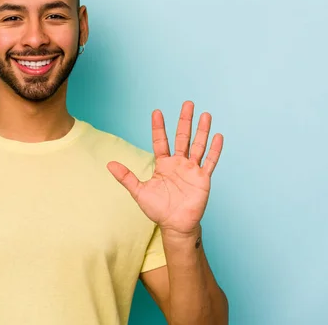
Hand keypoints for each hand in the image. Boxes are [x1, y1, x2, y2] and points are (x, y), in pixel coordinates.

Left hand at [107, 101, 222, 236]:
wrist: (175, 225)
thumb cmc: (158, 209)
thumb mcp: (139, 192)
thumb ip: (126, 177)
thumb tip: (109, 164)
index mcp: (164, 164)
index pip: (161, 141)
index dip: (159, 127)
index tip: (157, 112)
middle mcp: (179, 163)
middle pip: (182, 137)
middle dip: (185, 121)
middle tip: (187, 103)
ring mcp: (192, 170)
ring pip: (198, 146)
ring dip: (202, 130)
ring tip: (206, 114)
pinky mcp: (203, 179)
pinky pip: (210, 162)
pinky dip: (215, 150)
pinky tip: (218, 136)